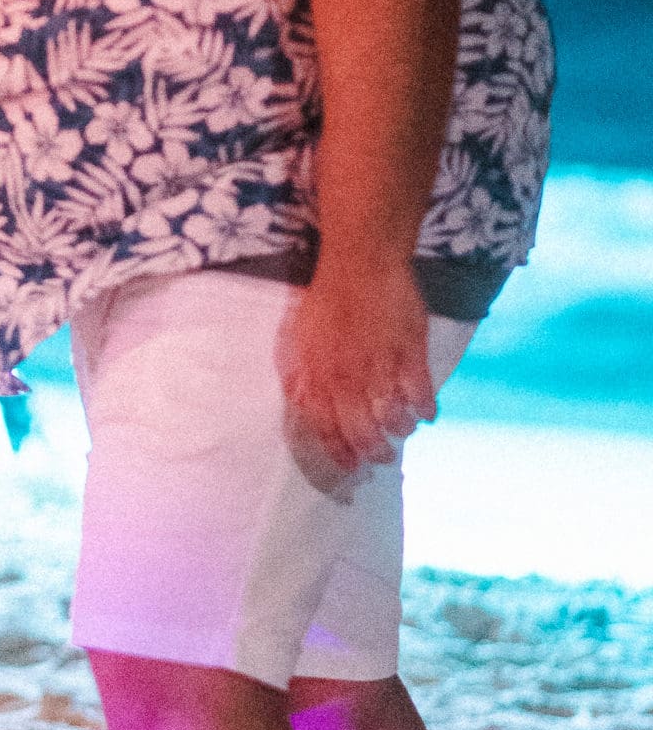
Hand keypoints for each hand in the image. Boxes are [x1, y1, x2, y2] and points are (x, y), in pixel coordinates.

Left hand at [279, 259, 435, 485]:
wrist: (361, 263)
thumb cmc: (327, 300)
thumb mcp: (300, 338)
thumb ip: (302, 374)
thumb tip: (301, 405)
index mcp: (318, 373)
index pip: (325, 425)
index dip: (338, 450)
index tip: (350, 466)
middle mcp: (348, 375)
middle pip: (361, 430)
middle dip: (373, 451)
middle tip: (382, 458)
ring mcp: (381, 365)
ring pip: (394, 417)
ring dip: (401, 429)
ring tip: (404, 430)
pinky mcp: (411, 351)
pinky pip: (421, 393)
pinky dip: (426, 408)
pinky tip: (428, 413)